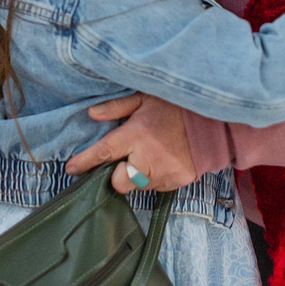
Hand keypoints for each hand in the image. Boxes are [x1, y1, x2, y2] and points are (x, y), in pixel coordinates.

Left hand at [65, 94, 196, 193]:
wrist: (213, 122)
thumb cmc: (176, 107)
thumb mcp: (145, 98)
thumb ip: (117, 107)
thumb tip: (92, 114)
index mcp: (137, 134)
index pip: (104, 152)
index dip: (85, 162)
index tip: (71, 168)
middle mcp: (148, 157)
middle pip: (119, 182)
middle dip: (118, 175)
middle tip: (126, 160)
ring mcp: (164, 173)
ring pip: (138, 186)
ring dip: (138, 175)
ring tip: (150, 156)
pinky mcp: (176, 182)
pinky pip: (156, 187)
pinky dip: (155, 177)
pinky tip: (164, 161)